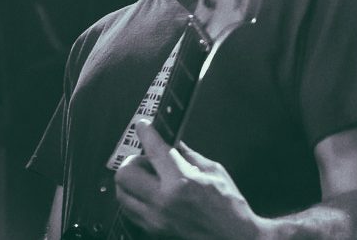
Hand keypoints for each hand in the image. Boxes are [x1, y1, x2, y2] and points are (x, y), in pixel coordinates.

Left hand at [114, 120, 264, 238]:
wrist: (234, 237)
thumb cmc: (229, 207)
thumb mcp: (214, 171)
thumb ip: (188, 155)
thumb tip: (173, 142)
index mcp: (182, 183)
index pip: (154, 150)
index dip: (146, 132)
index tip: (143, 126)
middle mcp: (164, 202)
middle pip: (124, 174)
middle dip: (132, 161)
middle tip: (146, 159)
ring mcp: (156, 219)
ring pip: (121, 193)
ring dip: (131, 181)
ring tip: (148, 178)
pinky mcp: (154, 231)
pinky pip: (130, 210)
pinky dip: (134, 198)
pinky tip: (150, 194)